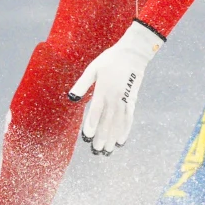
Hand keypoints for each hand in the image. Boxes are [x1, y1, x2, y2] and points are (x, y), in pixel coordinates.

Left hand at [68, 21, 163, 154]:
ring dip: (113, 137)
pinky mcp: (133, 100)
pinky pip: (129, 118)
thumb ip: (82, 84)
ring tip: (107, 150)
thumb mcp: (93, 69)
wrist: (133, 53)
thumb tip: (71, 97)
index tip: (87, 137)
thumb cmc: (110, 60)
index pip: (96, 111)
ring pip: (118, 122)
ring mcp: (125, 99)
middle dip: (102, 136)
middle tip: (96, 150)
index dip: (91, 124)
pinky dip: (125, 130)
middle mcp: (115, 97)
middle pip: (108, 121)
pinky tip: (121, 140)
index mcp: (103, 89)